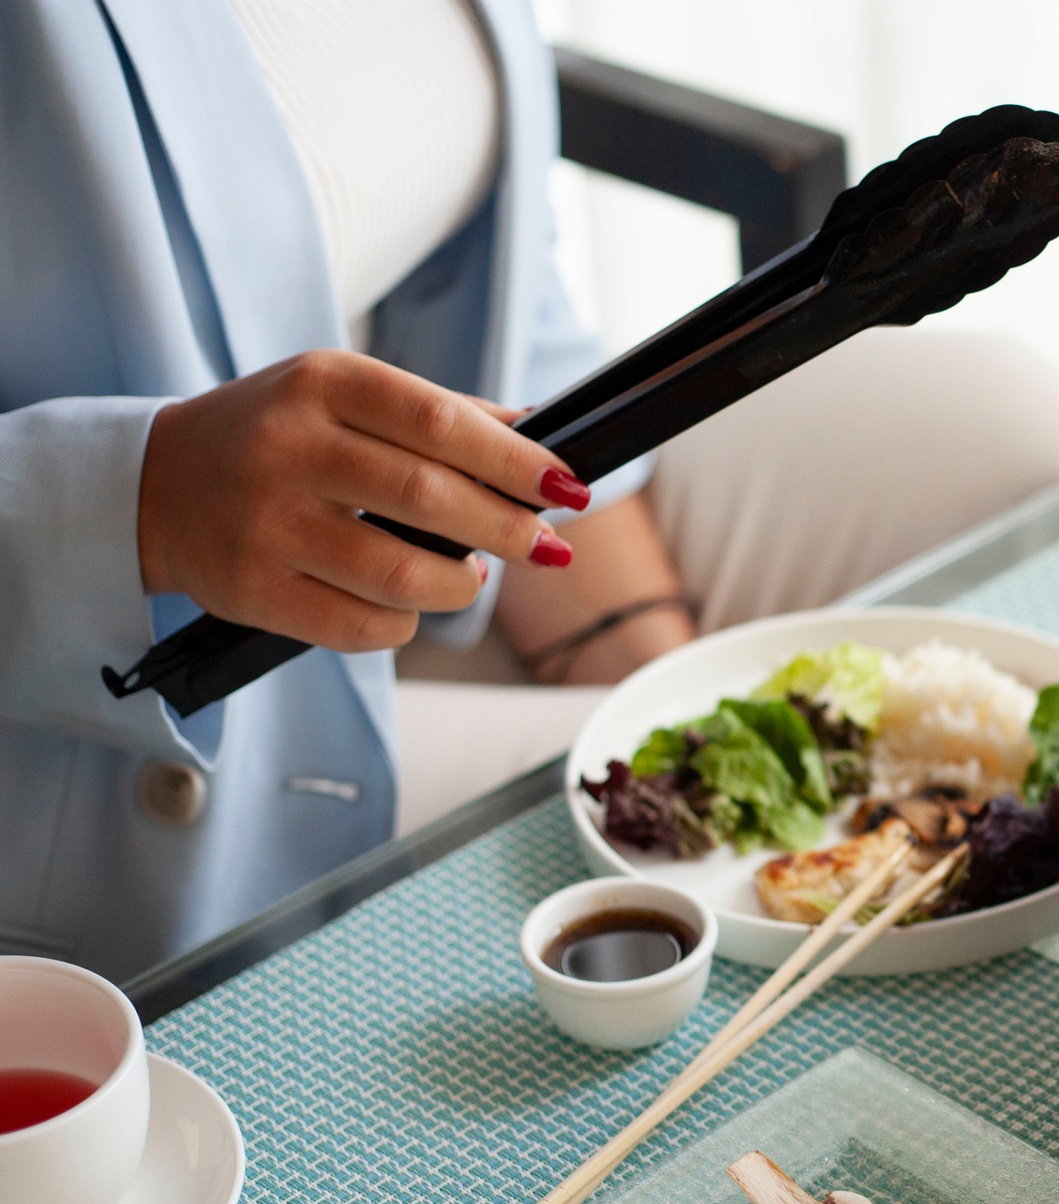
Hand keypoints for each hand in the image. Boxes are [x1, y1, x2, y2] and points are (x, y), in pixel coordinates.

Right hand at [135, 350, 592, 652]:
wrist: (154, 483)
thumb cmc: (273, 435)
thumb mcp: (342, 395)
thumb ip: (437, 413)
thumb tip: (539, 432)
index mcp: (322, 384)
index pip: (441, 423)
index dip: (517, 461)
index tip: (567, 486)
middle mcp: (288, 448)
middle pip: (430, 498)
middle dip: (508, 529)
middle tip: (544, 545)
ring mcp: (266, 523)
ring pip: (401, 573)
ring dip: (459, 585)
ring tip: (469, 573)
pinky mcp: (252, 589)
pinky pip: (361, 627)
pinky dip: (405, 623)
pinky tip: (409, 604)